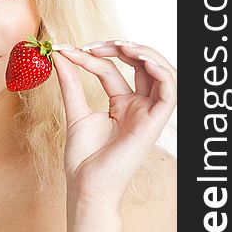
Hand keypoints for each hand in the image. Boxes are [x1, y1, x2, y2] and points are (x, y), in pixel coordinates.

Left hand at [53, 40, 176, 216]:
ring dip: (144, 53)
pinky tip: (141, 59)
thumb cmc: (83, 159)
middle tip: (92, 45)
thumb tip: (61, 55)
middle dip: (120, 48)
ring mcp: (147, 114)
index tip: (66, 50)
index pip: (112, 69)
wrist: (86, 185)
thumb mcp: (75, 112)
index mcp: (121, 104)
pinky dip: (161, 72)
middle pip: (140, 65)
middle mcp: (138, 107)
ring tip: (120, 45)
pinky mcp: (154, 124)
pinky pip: (170, 93)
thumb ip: (71, 83)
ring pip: (161, 73)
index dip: (93, 56)